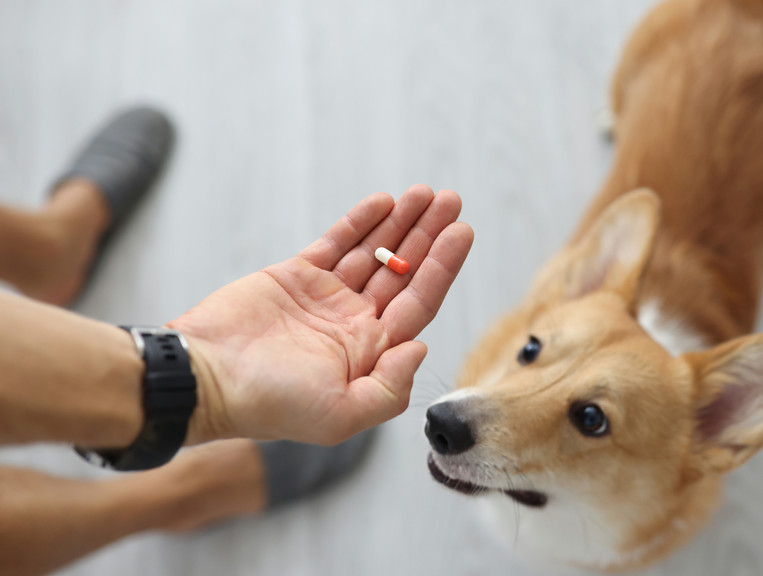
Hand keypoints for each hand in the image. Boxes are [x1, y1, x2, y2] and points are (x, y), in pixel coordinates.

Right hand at [167, 185, 472, 444]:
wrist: (204, 379)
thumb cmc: (269, 405)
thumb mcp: (341, 415)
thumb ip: (390, 387)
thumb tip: (421, 346)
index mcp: (370, 354)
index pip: (419, 302)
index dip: (443, 267)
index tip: (463, 232)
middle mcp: (353, 324)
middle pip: (403, 271)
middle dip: (429, 236)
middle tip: (452, 201)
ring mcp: (325, 298)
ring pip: (374, 252)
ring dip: (401, 223)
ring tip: (426, 193)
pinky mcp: (295, 277)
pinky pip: (336, 242)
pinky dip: (360, 222)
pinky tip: (385, 202)